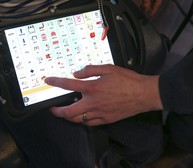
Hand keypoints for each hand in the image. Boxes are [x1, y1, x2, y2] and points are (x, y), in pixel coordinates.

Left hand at [45, 65, 162, 125]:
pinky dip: (82, 120)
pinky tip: (82, 116)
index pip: (69, 85)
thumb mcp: (109, 69)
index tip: (49, 81)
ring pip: (78, 120)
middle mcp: (93, 103)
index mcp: (93, 88)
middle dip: (57, 111)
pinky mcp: (106, 120)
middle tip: (53, 108)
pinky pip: (89, 123)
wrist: (143, 94)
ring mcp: (99, 113)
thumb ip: (91, 69)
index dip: (56, 82)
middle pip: (69, 111)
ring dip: (68, 117)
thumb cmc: (128, 81)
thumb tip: (77, 73)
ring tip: (66, 113)